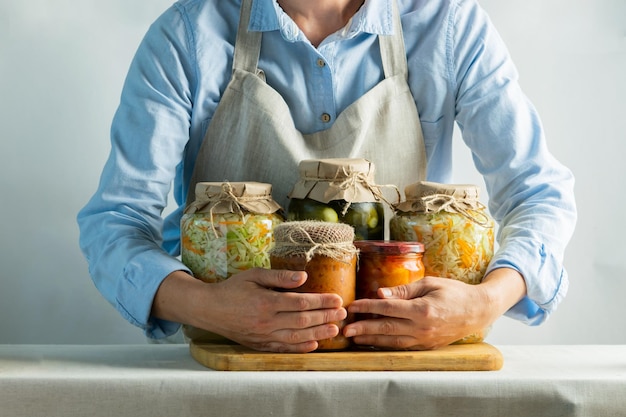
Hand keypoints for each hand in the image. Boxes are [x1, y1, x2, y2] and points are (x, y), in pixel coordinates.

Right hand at [152, 269, 346, 352]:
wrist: (209, 309)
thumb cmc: (233, 288)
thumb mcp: (255, 275)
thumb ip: (280, 277)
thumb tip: (304, 276)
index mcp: (266, 302)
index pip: (301, 303)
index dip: (321, 301)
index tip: (336, 298)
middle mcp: (266, 321)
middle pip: (303, 320)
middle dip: (326, 317)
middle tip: (343, 313)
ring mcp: (263, 336)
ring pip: (296, 336)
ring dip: (318, 333)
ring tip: (335, 329)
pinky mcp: (260, 345)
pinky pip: (284, 348)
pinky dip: (300, 348)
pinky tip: (314, 345)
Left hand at [342, 268, 525, 349]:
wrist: (478, 311)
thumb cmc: (454, 292)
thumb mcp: (429, 283)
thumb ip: (404, 290)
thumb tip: (380, 294)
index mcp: (423, 309)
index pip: (388, 308)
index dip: (368, 307)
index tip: (352, 306)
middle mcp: (423, 328)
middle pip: (387, 328)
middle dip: (363, 329)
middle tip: (345, 329)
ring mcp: (425, 340)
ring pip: (392, 342)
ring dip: (371, 340)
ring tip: (354, 338)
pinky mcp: (427, 347)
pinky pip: (402, 347)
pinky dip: (386, 345)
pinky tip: (373, 342)